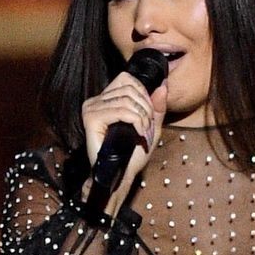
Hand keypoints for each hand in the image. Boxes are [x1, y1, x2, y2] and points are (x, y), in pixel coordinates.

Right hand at [81, 66, 168, 203]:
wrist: (121, 176)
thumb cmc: (132, 155)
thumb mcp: (150, 127)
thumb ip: (157, 107)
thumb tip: (163, 85)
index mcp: (106, 99)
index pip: (126, 79)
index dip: (142, 92)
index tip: (148, 114)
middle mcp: (96, 101)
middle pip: (128, 88)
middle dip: (145, 106)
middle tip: (147, 126)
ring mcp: (92, 109)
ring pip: (126, 99)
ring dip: (142, 116)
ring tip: (143, 132)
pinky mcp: (91, 118)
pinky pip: (121, 110)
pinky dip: (135, 120)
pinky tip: (138, 133)